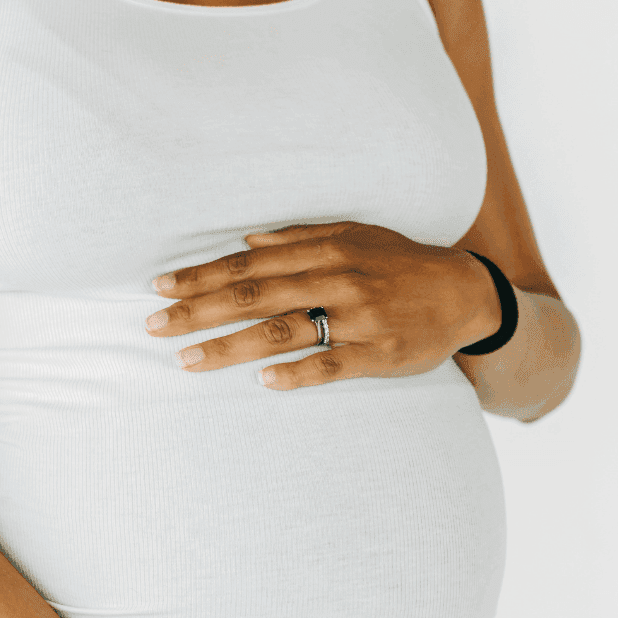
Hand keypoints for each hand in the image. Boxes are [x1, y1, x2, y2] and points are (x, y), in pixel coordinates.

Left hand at [145, 222, 499, 389]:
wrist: (464, 292)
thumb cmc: (400, 263)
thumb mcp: (353, 235)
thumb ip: (298, 238)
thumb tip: (247, 241)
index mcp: (323, 251)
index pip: (247, 265)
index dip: (201, 276)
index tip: (160, 288)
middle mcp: (334, 280)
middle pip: (253, 297)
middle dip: (198, 312)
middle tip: (153, 326)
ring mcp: (356, 318)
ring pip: (282, 332)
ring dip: (230, 347)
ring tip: (187, 361)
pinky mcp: (378, 353)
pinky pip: (331, 365)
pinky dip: (298, 373)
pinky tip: (264, 382)